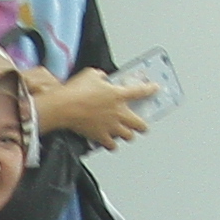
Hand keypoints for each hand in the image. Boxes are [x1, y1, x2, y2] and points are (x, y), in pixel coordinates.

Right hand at [31, 69, 159, 148]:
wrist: (64, 107)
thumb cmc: (75, 90)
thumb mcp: (91, 74)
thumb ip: (101, 76)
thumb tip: (102, 78)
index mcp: (118, 95)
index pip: (141, 91)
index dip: (150, 90)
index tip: (155, 89)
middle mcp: (118, 112)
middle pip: (140, 124)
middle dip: (143, 125)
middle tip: (142, 125)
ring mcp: (111, 126)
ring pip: (129, 136)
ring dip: (128, 135)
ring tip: (126, 133)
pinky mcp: (101, 136)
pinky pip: (112, 145)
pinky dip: (112, 144)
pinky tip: (110, 143)